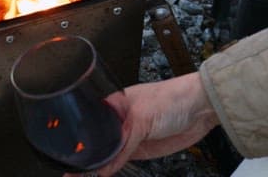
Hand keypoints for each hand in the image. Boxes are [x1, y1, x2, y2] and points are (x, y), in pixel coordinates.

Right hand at [65, 72, 219, 176]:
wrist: (201, 109)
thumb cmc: (171, 98)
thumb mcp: (141, 117)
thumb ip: (123, 140)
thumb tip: (105, 161)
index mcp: (113, 103)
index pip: (89, 122)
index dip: (78, 138)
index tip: (67, 153)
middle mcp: (118, 119)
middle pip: (96, 140)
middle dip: (84, 153)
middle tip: (70, 169)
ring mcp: (129, 135)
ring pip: (107, 152)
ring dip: (95, 164)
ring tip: (78, 174)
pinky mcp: (140, 148)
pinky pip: (121, 160)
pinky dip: (110, 169)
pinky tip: (100, 174)